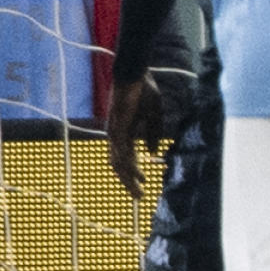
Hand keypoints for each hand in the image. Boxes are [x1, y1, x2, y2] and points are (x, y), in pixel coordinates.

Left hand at [104, 73, 160, 200]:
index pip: (127, 158)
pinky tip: (137, 176)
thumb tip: (152, 153)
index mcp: (124, 132)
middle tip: (139, 196)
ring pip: (120, 163)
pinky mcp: (117, 128)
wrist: (134, 73)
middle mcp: (116, 135)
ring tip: (138, 192)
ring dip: (129, 179)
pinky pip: (122, 152)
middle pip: (120, 166)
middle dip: (129, 182)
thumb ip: (153, 133)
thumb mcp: (154, 114)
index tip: (144, 183)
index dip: (135, 172)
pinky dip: (129, 166)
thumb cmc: (144, 90)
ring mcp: (115, 133)